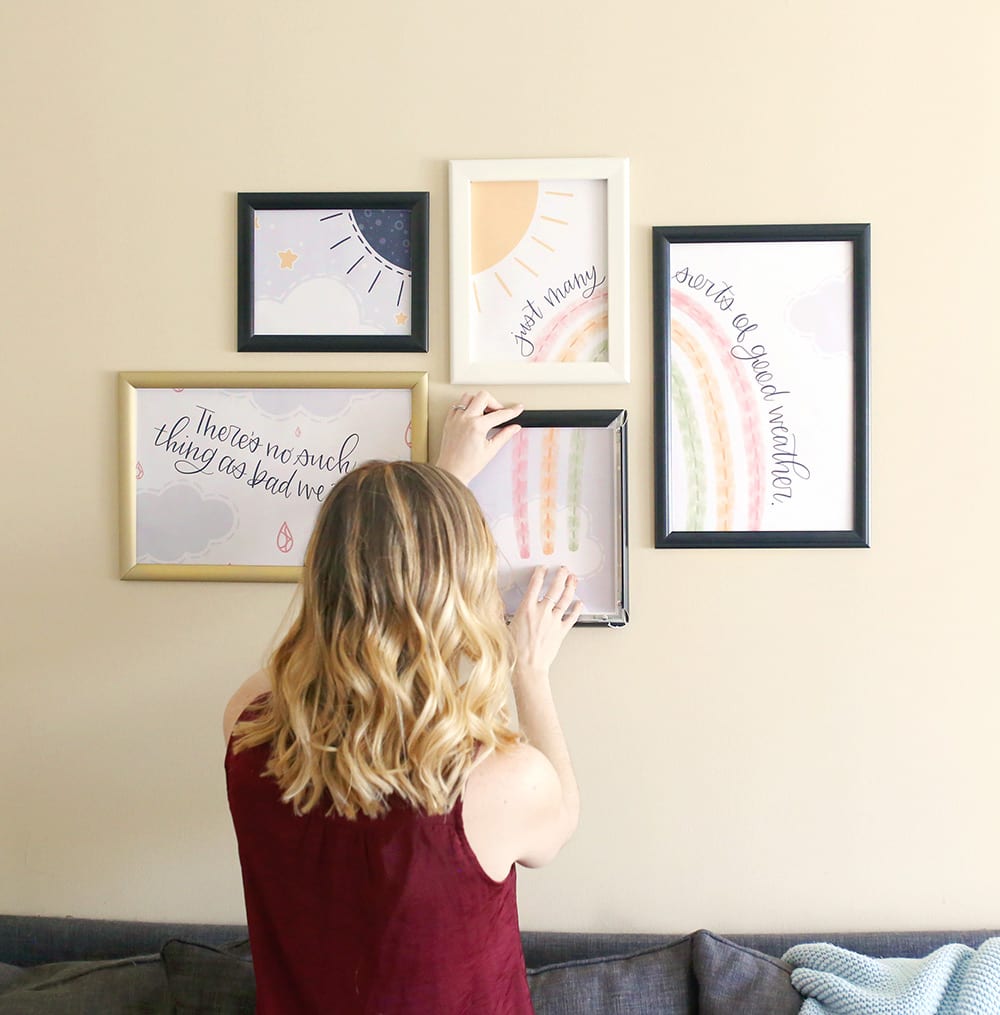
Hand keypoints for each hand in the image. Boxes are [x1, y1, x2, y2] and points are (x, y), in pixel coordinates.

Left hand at [436, 390, 522, 484]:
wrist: (451, 472)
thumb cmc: (467, 465)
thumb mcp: (490, 450)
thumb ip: (504, 435)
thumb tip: (514, 428)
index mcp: (477, 426)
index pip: (500, 414)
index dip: (512, 411)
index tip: (518, 408)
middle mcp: (465, 419)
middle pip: (483, 396)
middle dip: (494, 402)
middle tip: (499, 412)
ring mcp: (455, 418)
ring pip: (468, 396)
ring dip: (479, 401)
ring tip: (485, 412)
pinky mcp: (449, 420)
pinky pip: (457, 404)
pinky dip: (466, 406)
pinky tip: (472, 415)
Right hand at [510, 566, 583, 684]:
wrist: (527, 668)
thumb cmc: (514, 652)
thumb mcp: (504, 627)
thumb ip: (506, 614)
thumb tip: (497, 605)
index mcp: (526, 609)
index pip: (535, 584)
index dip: (540, 573)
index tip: (542, 568)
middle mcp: (541, 612)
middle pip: (554, 588)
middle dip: (560, 576)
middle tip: (563, 569)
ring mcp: (553, 621)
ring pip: (565, 599)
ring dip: (570, 587)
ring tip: (573, 580)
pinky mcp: (561, 631)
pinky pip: (572, 617)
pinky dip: (577, 609)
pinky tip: (579, 603)